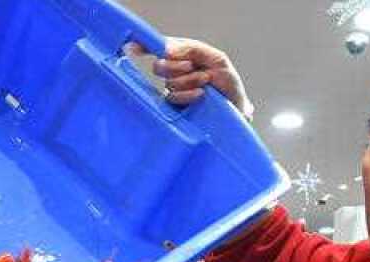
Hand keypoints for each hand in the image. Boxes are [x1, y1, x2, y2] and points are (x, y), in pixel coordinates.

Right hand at [130, 37, 253, 119]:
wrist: (236, 106)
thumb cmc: (227, 81)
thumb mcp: (216, 58)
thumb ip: (193, 49)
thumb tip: (167, 50)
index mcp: (182, 55)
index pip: (159, 48)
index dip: (143, 46)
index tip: (133, 49)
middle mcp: (175, 71)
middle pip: (159, 65)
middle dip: (176, 66)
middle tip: (192, 66)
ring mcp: (173, 89)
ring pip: (168, 82)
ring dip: (188, 80)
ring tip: (205, 81)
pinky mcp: (174, 107)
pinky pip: (171, 98)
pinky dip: (186, 94)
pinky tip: (200, 94)